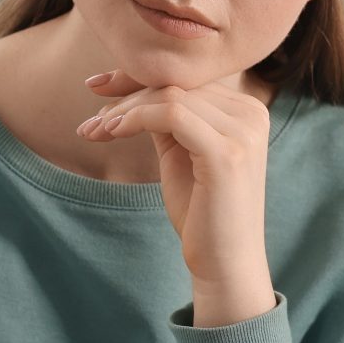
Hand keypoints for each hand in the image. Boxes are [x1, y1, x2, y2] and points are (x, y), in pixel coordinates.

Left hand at [77, 70, 275, 324]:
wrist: (225, 263)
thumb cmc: (203, 213)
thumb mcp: (182, 155)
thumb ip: (167, 120)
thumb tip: (128, 91)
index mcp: (248, 111)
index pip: (187, 79)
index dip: (138, 79)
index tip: (98, 88)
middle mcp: (253, 114)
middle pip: (177, 84)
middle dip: (126, 96)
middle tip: (90, 121)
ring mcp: (244, 132)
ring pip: (170, 96)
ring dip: (123, 111)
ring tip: (94, 131)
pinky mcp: (227, 152)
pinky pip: (171, 114)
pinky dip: (134, 119)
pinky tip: (110, 133)